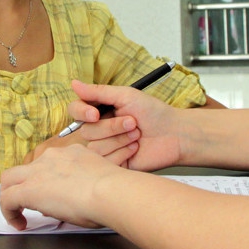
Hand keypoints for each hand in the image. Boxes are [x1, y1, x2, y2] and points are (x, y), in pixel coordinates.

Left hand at [0, 145, 128, 229]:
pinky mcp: (29, 189)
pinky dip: (9, 213)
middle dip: (20, 184)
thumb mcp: (98, 180)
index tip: (50, 193)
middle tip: (23, 200)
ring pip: (9, 179)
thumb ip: (84, 185)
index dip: (44, 179)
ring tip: (17, 213)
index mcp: (71, 153)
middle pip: (25, 167)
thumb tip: (74, 199)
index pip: (48, 163)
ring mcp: (38, 171)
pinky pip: (7, 199)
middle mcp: (52, 157)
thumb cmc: (114, 191)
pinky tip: (18, 223)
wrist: (111, 192)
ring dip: (11, 195)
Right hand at [62, 79, 185, 170]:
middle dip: (111, 127)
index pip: (76, 111)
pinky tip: (135, 149)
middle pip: (86, 131)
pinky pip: (105, 162)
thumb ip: (98, 92)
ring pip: (94, 148)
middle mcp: (100, 130)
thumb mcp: (126, 95)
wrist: (174, 134)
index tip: (95, 114)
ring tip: (136, 136)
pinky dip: (122, 153)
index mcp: (100, 111)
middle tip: (132, 122)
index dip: (82, 113)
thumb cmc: (154, 112)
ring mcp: (106, 148)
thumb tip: (74, 83)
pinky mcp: (113, 164)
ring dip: (119, 140)